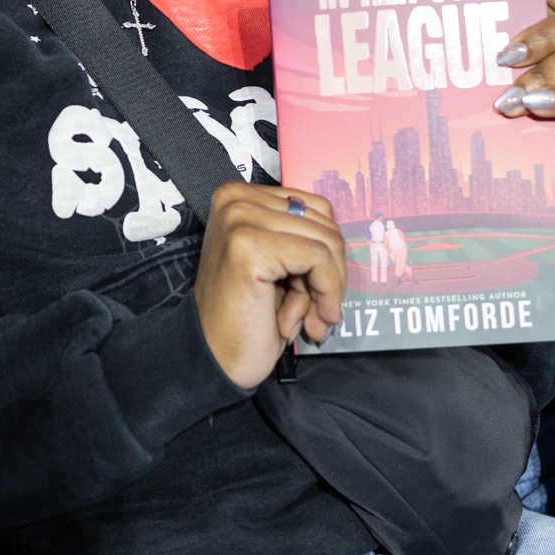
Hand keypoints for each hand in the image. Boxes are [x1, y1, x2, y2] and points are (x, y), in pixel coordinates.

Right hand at [193, 182, 345, 388]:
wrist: (212, 357)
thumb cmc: (245, 316)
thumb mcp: (278, 265)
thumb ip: (302, 240)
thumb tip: (342, 239)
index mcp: (240, 196)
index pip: (316, 208)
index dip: (328, 255)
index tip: (321, 293)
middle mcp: (236, 199)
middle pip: (324, 223)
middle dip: (330, 275)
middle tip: (315, 312)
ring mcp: (240, 219)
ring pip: (326, 241)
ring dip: (326, 289)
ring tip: (305, 318)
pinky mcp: (248, 245)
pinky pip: (318, 258)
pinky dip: (325, 293)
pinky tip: (302, 320)